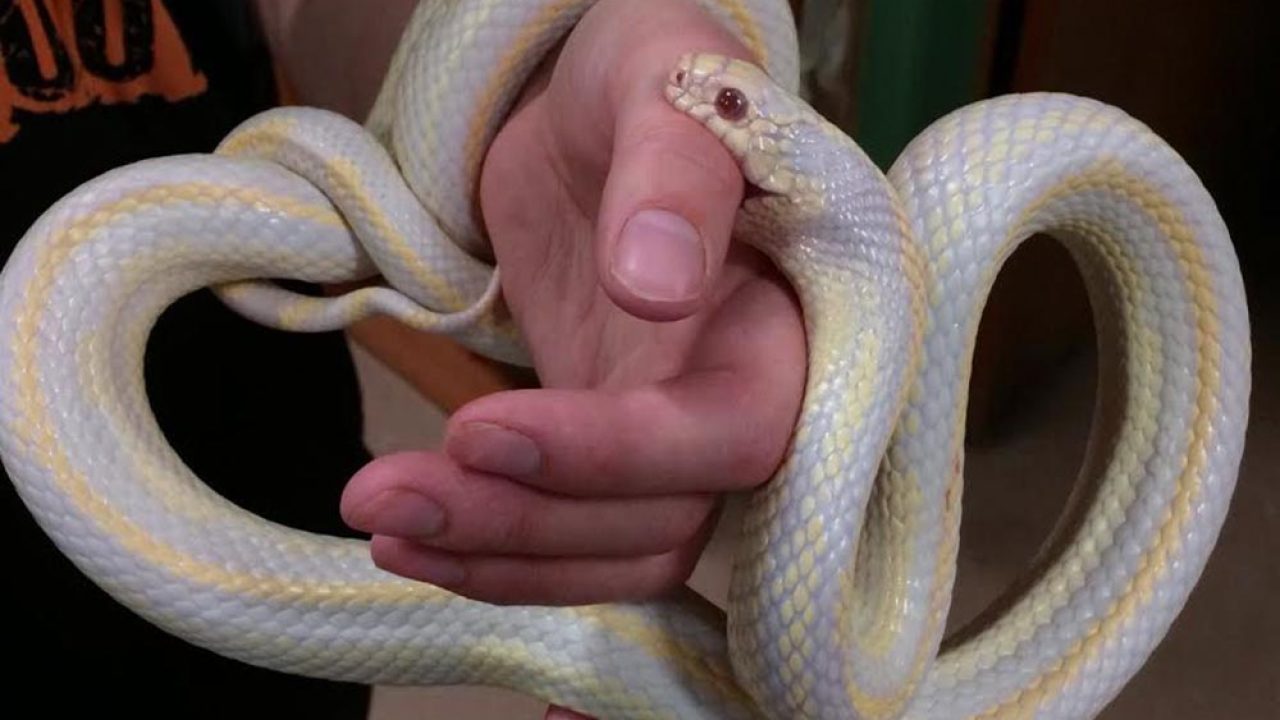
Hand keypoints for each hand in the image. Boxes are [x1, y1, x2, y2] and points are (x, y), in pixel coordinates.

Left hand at [341, 0, 802, 605]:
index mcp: (793, 320)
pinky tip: (414, 539)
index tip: (483, 429)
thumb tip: (656, 286)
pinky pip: (574, 537)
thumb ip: (673, 173)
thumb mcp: (660, 85)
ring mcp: (680, 437)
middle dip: (523, 520)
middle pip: (664, 518)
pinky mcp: (614, 451)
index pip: (734, 430)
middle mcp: (750, 401)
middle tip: (384, 495)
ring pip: (615, 550)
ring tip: (379, 520)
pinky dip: (497, 554)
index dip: (616, 454)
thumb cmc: (647, 78)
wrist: (596, 113)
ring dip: (495, 554)